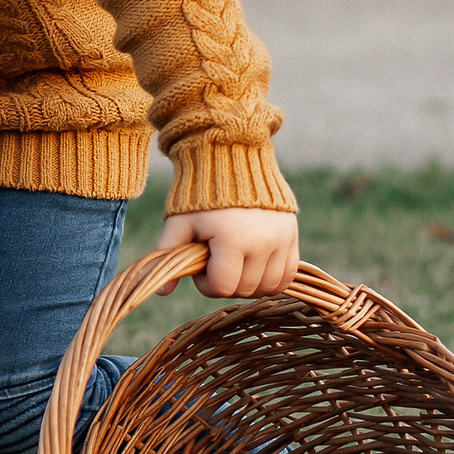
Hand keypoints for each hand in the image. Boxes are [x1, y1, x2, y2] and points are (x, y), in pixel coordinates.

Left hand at [155, 207, 299, 298]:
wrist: (231, 161)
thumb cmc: (199, 195)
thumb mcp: (179, 222)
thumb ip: (168, 255)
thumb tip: (161, 292)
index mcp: (232, 239)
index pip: (222, 286)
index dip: (205, 283)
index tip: (200, 262)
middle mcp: (262, 242)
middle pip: (245, 289)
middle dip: (226, 282)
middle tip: (215, 260)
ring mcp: (281, 239)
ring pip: (269, 287)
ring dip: (249, 283)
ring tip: (234, 262)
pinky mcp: (292, 235)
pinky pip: (287, 275)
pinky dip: (272, 278)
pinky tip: (255, 266)